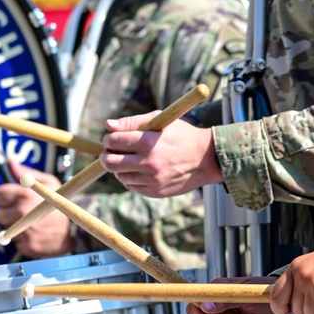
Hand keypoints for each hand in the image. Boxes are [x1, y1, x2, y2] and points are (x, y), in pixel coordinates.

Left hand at [0, 159, 71, 259]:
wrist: (75, 231)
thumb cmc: (59, 205)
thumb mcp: (49, 183)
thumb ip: (26, 172)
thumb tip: (10, 161)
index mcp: (25, 194)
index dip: (3, 198)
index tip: (10, 201)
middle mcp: (22, 212)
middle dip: (9, 215)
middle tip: (23, 214)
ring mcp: (24, 230)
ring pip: (7, 230)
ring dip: (16, 228)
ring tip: (32, 224)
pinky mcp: (27, 245)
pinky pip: (16, 242)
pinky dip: (23, 240)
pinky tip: (35, 234)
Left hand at [100, 116, 221, 196]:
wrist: (207, 159)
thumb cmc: (183, 135)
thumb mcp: (161, 121)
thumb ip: (132, 122)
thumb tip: (108, 125)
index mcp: (149, 142)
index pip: (113, 141)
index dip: (109, 138)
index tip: (112, 138)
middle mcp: (149, 163)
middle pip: (110, 163)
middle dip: (106, 155)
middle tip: (110, 151)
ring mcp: (152, 180)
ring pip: (120, 176)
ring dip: (119, 167)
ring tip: (130, 159)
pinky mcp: (155, 192)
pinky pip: (132, 186)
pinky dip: (131, 178)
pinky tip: (140, 169)